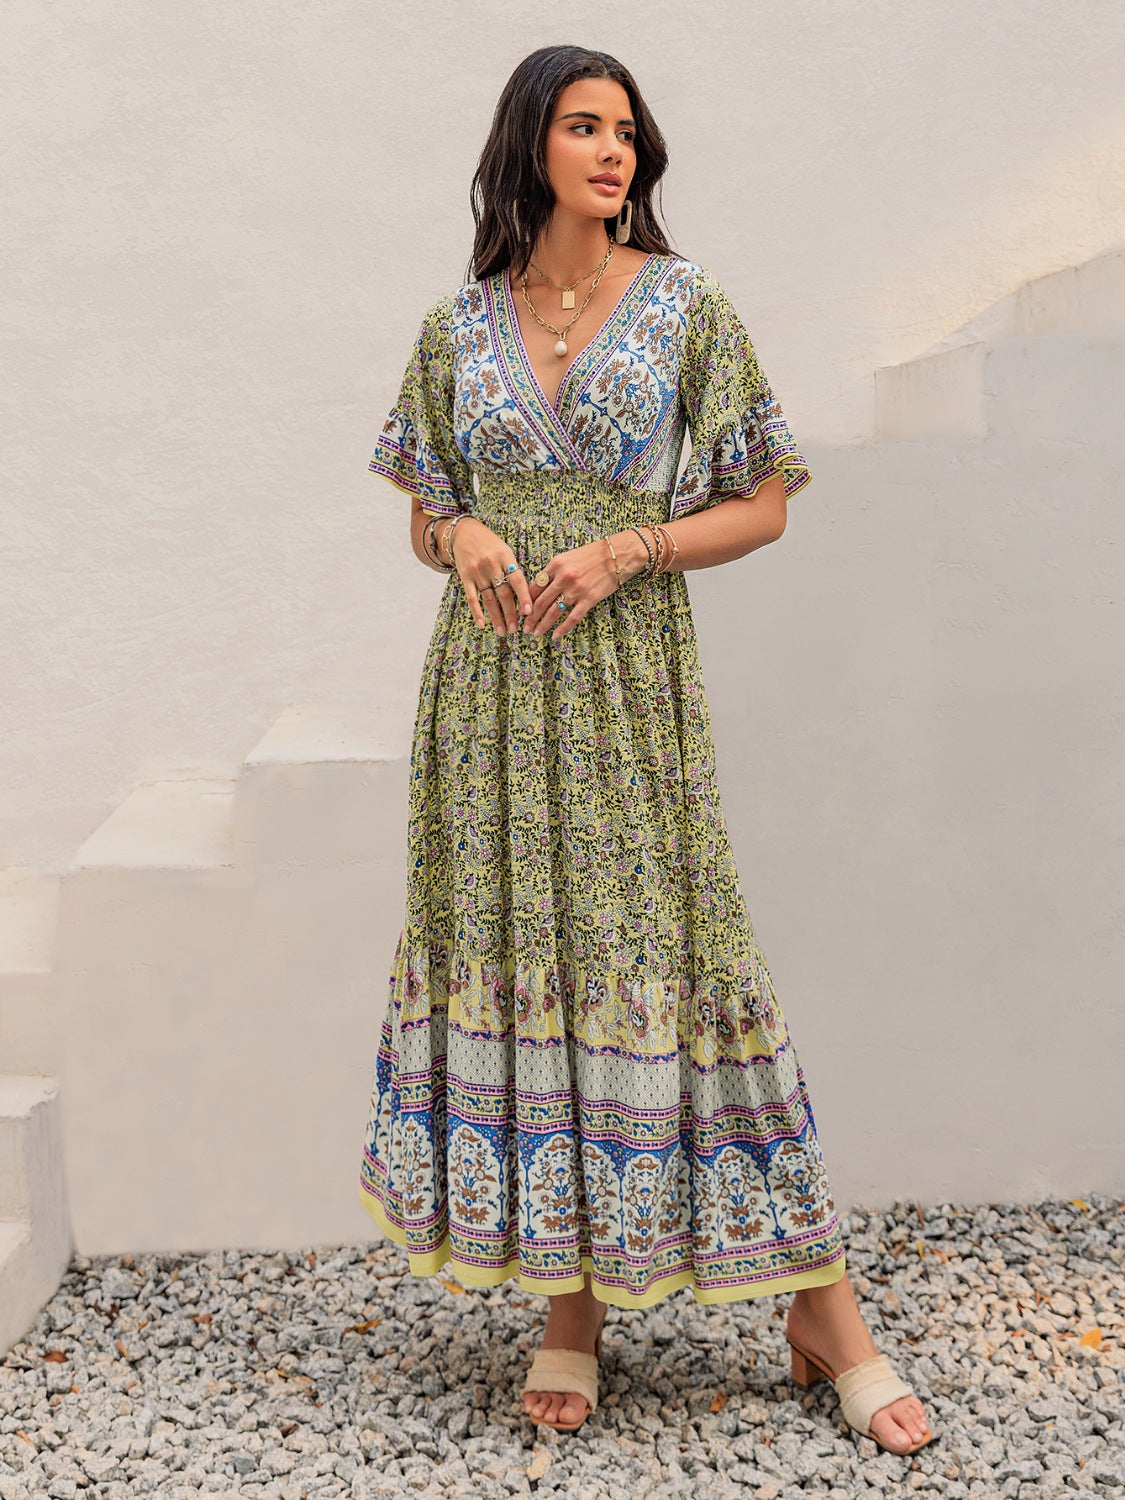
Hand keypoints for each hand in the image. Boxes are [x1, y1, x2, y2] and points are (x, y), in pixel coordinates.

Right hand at [445, 516, 533, 634]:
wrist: (463, 533)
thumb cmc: (489, 544)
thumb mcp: (505, 551)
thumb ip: (513, 570)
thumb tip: (526, 595)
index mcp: (505, 557)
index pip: (517, 580)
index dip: (524, 597)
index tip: (529, 612)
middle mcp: (491, 565)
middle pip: (503, 593)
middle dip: (511, 613)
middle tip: (515, 629)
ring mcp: (477, 571)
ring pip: (489, 599)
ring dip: (496, 617)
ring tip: (503, 631)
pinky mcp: (465, 577)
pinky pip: (472, 598)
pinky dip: (477, 612)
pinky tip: (482, 624)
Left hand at [520, 537, 628, 641]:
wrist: (617, 555)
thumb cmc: (593, 554)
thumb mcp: (568, 557)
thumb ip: (554, 571)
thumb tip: (540, 587)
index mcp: (555, 565)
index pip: (534, 586)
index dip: (525, 601)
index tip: (521, 611)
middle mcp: (563, 578)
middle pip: (540, 602)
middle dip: (530, 617)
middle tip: (524, 627)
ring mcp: (576, 590)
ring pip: (553, 612)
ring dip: (542, 625)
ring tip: (535, 633)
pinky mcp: (589, 599)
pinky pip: (572, 618)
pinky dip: (562, 628)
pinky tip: (555, 635)